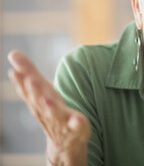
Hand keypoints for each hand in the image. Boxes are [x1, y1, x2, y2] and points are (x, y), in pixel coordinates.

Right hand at [7, 50, 89, 165]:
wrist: (64, 142)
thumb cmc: (52, 110)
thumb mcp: (42, 90)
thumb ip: (29, 72)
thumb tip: (12, 53)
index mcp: (39, 101)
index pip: (28, 91)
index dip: (22, 82)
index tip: (14, 70)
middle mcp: (47, 112)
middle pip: (38, 102)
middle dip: (34, 92)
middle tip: (30, 81)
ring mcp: (61, 122)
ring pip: (54, 115)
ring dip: (50, 107)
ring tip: (47, 98)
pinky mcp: (76, 129)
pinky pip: (76, 127)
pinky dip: (76, 124)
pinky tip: (78, 119)